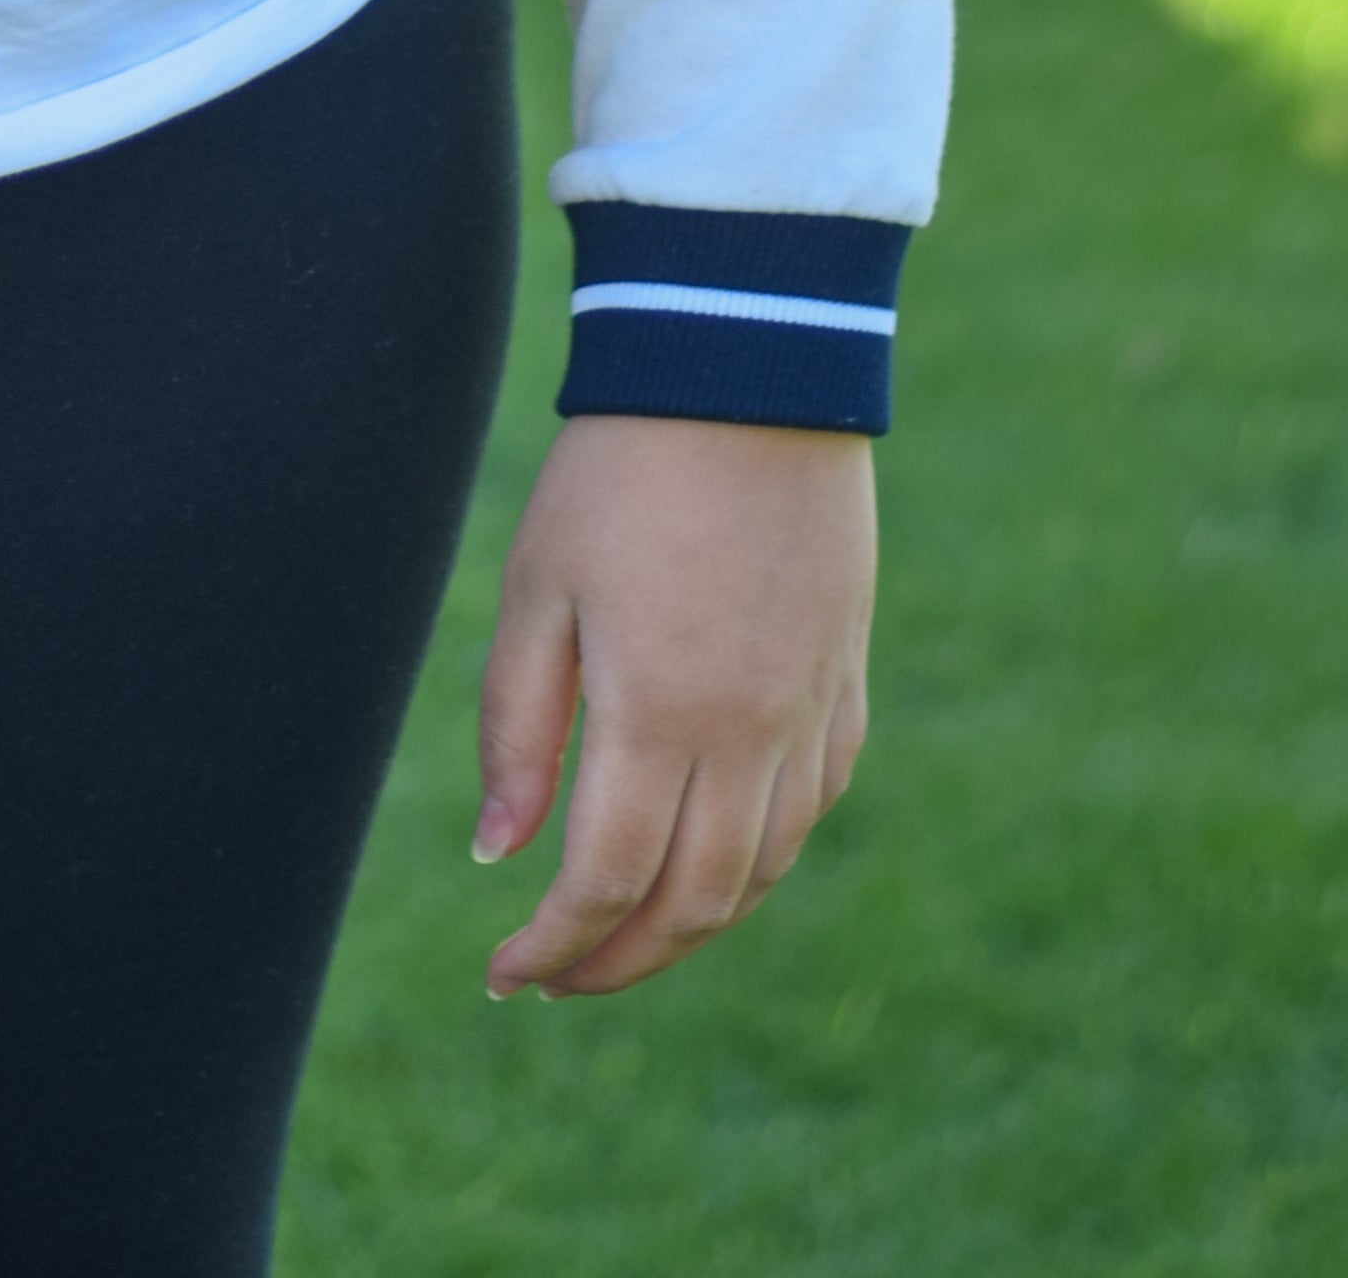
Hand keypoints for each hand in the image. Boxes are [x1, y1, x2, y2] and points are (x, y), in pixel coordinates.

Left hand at [471, 414, 872, 998]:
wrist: (749, 370)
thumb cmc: (620, 469)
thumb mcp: (539, 585)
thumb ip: (518, 726)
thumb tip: (503, 857)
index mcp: (663, 712)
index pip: (608, 881)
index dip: (555, 946)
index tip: (505, 974)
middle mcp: (750, 734)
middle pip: (692, 905)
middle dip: (620, 961)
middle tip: (558, 978)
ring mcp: (810, 713)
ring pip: (759, 874)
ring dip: (690, 926)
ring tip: (624, 936)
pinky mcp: (844, 683)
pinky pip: (811, 811)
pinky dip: (759, 862)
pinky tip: (713, 860)